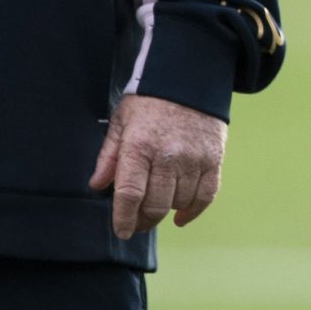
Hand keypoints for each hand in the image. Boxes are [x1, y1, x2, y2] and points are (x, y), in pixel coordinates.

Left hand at [90, 94, 226, 239]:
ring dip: (166, 211)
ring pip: (178, 203)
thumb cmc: (150, 101)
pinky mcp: (213, 159)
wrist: (189, 78)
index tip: (121, 231)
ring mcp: (193, 158)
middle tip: (137, 222)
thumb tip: (97, 185)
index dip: (124, 219)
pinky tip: (181, 216)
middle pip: (155, 205)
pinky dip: (193, 211)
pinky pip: (205, 196)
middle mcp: (168, 155)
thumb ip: (109, 155)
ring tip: (157, 206)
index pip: (130, 195)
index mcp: (139, 146)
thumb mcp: (121, 121)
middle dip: (143, 220)